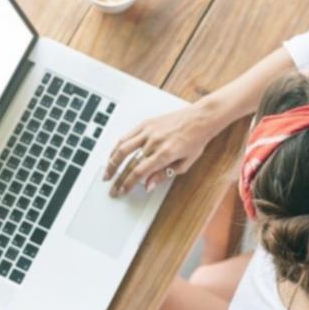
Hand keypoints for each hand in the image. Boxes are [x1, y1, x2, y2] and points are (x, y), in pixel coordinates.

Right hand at [104, 101, 221, 195]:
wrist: (201, 118)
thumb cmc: (196, 139)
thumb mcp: (185, 163)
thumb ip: (164, 175)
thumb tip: (148, 185)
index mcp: (166, 153)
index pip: (140, 172)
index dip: (128, 184)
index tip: (122, 191)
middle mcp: (155, 142)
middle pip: (129, 163)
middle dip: (118, 178)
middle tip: (113, 189)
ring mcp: (149, 131)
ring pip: (123, 148)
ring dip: (112, 163)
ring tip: (107, 174)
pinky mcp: (146, 123)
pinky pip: (127, 136)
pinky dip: (117, 146)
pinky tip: (113, 155)